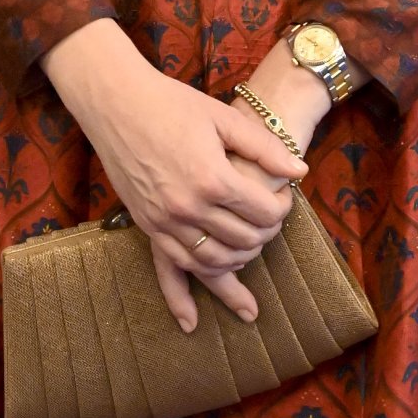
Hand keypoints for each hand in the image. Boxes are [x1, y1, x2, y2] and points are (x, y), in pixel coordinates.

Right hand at [168, 42, 329, 331]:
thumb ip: (264, 148)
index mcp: (214, 179)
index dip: (281, 208)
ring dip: (239, 265)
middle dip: (265, 234)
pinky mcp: (147, 226)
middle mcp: (189, 208)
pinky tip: (196, 314)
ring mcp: (165, 222)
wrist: (117, 103)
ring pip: (213, 263)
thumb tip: (300, 171)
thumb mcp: (223, 118)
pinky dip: (186, 293)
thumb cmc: (172, 103)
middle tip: (270, 220)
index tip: (283, 197)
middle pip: (244, 241)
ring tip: (252, 254)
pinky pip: (172, 269)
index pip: (264, 213)